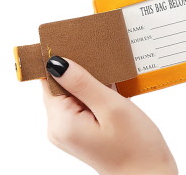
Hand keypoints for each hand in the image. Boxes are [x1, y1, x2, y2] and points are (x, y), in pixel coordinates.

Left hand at [41, 56, 177, 174]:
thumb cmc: (136, 147)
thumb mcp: (111, 107)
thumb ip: (82, 82)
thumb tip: (56, 61)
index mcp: (61, 122)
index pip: (49, 79)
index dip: (59, 58)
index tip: (74, 39)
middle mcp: (59, 127)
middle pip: (59, 85)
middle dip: (77, 67)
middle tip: (98, 50)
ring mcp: (69, 130)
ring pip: (71, 92)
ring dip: (87, 78)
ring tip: (108, 69)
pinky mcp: (80, 131)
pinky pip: (80, 102)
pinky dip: (92, 90)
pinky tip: (109, 84)